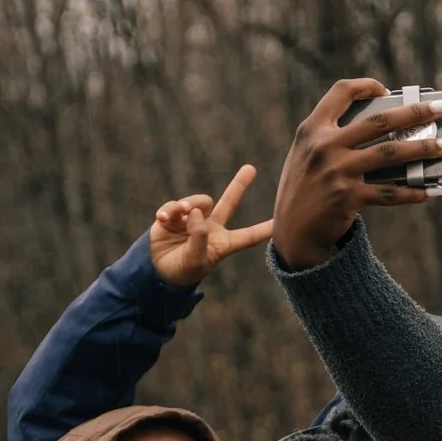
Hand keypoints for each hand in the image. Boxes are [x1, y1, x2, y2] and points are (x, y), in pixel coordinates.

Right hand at [149, 165, 277, 288]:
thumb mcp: (195, 259)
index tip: (282, 223)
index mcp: (223, 243)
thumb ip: (198, 236)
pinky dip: (169, 209)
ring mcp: (193, 220)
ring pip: (198, 202)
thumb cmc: (183, 270)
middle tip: (251, 168)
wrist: (159, 271)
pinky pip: (175, 206)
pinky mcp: (174, 216)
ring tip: (181, 212)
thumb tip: (196, 211)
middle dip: (239, 185)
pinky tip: (162, 219)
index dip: (264, 230)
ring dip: (190, 203)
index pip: (248, 236)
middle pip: (228, 202)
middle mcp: (210, 227)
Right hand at [271, 79, 441, 270]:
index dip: (365, 86)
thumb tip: (388, 130)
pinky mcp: (348, 198)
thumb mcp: (307, 156)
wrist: (292, 234)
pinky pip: (390, 193)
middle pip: (378, 121)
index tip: (386, 89)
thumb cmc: (305, 191)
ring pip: (391, 154)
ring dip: (425, 149)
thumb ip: (333, 138)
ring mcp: (337, 172)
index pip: (340, 93)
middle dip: (416, 111)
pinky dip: (415, 192)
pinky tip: (434, 191)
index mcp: (312, 129)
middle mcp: (324, 146)